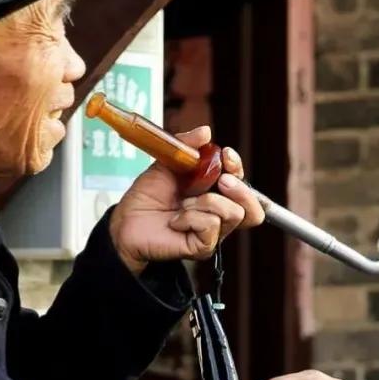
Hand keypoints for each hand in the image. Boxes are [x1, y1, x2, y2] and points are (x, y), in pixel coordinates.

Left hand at [108, 128, 264, 275]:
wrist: (125, 221)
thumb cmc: (146, 197)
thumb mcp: (167, 163)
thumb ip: (186, 145)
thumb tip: (206, 132)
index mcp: (214, 192)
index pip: (242, 183)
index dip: (238, 167)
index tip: (225, 155)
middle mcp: (218, 214)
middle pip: (253, 208)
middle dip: (240, 188)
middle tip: (219, 180)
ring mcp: (212, 232)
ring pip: (234, 213)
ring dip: (207, 202)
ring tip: (184, 204)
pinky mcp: (201, 247)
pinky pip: (211, 226)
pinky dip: (191, 217)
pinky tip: (176, 220)